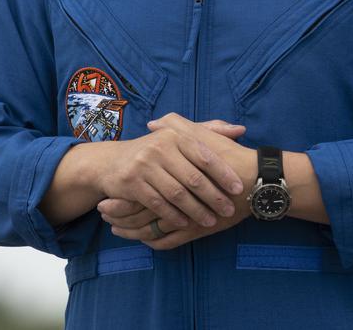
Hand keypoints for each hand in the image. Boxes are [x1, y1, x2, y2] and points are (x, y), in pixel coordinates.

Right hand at [92, 116, 247, 231]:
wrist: (112, 162)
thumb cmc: (155, 151)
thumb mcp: (178, 136)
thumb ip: (209, 131)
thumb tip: (240, 130)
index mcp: (176, 135)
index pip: (205, 156)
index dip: (223, 173)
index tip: (238, 188)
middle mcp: (160, 146)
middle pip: (193, 177)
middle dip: (214, 196)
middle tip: (229, 210)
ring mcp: (144, 164)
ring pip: (177, 193)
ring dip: (196, 210)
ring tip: (211, 221)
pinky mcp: (131, 182)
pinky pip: (158, 203)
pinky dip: (173, 215)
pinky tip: (186, 222)